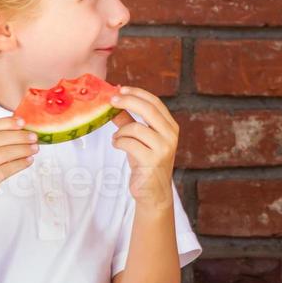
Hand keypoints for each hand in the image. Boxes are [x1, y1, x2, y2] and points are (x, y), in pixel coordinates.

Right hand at [0, 115, 37, 226]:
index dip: (7, 123)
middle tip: (34, 137)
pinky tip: (29, 161)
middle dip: (19, 136)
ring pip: (4, 153)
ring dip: (23, 149)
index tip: (22, 121)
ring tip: (35, 149)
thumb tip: (15, 132)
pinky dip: (20, 164)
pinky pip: (6, 169)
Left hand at [109, 85, 177, 207]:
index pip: (154, 102)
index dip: (136, 93)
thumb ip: (128, 120)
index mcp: (170, 127)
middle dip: (127, 101)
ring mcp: (163, 148)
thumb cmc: (145, 162)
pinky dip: (119, 142)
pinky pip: (129, 143)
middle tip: (111, 101)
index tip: (119, 89)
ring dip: (120, 131)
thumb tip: (114, 102)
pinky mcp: (153, 161)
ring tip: (117, 138)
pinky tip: (117, 145)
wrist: (153, 192)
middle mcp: (170, 136)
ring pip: (135, 128)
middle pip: (148, 109)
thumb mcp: (138, 138)